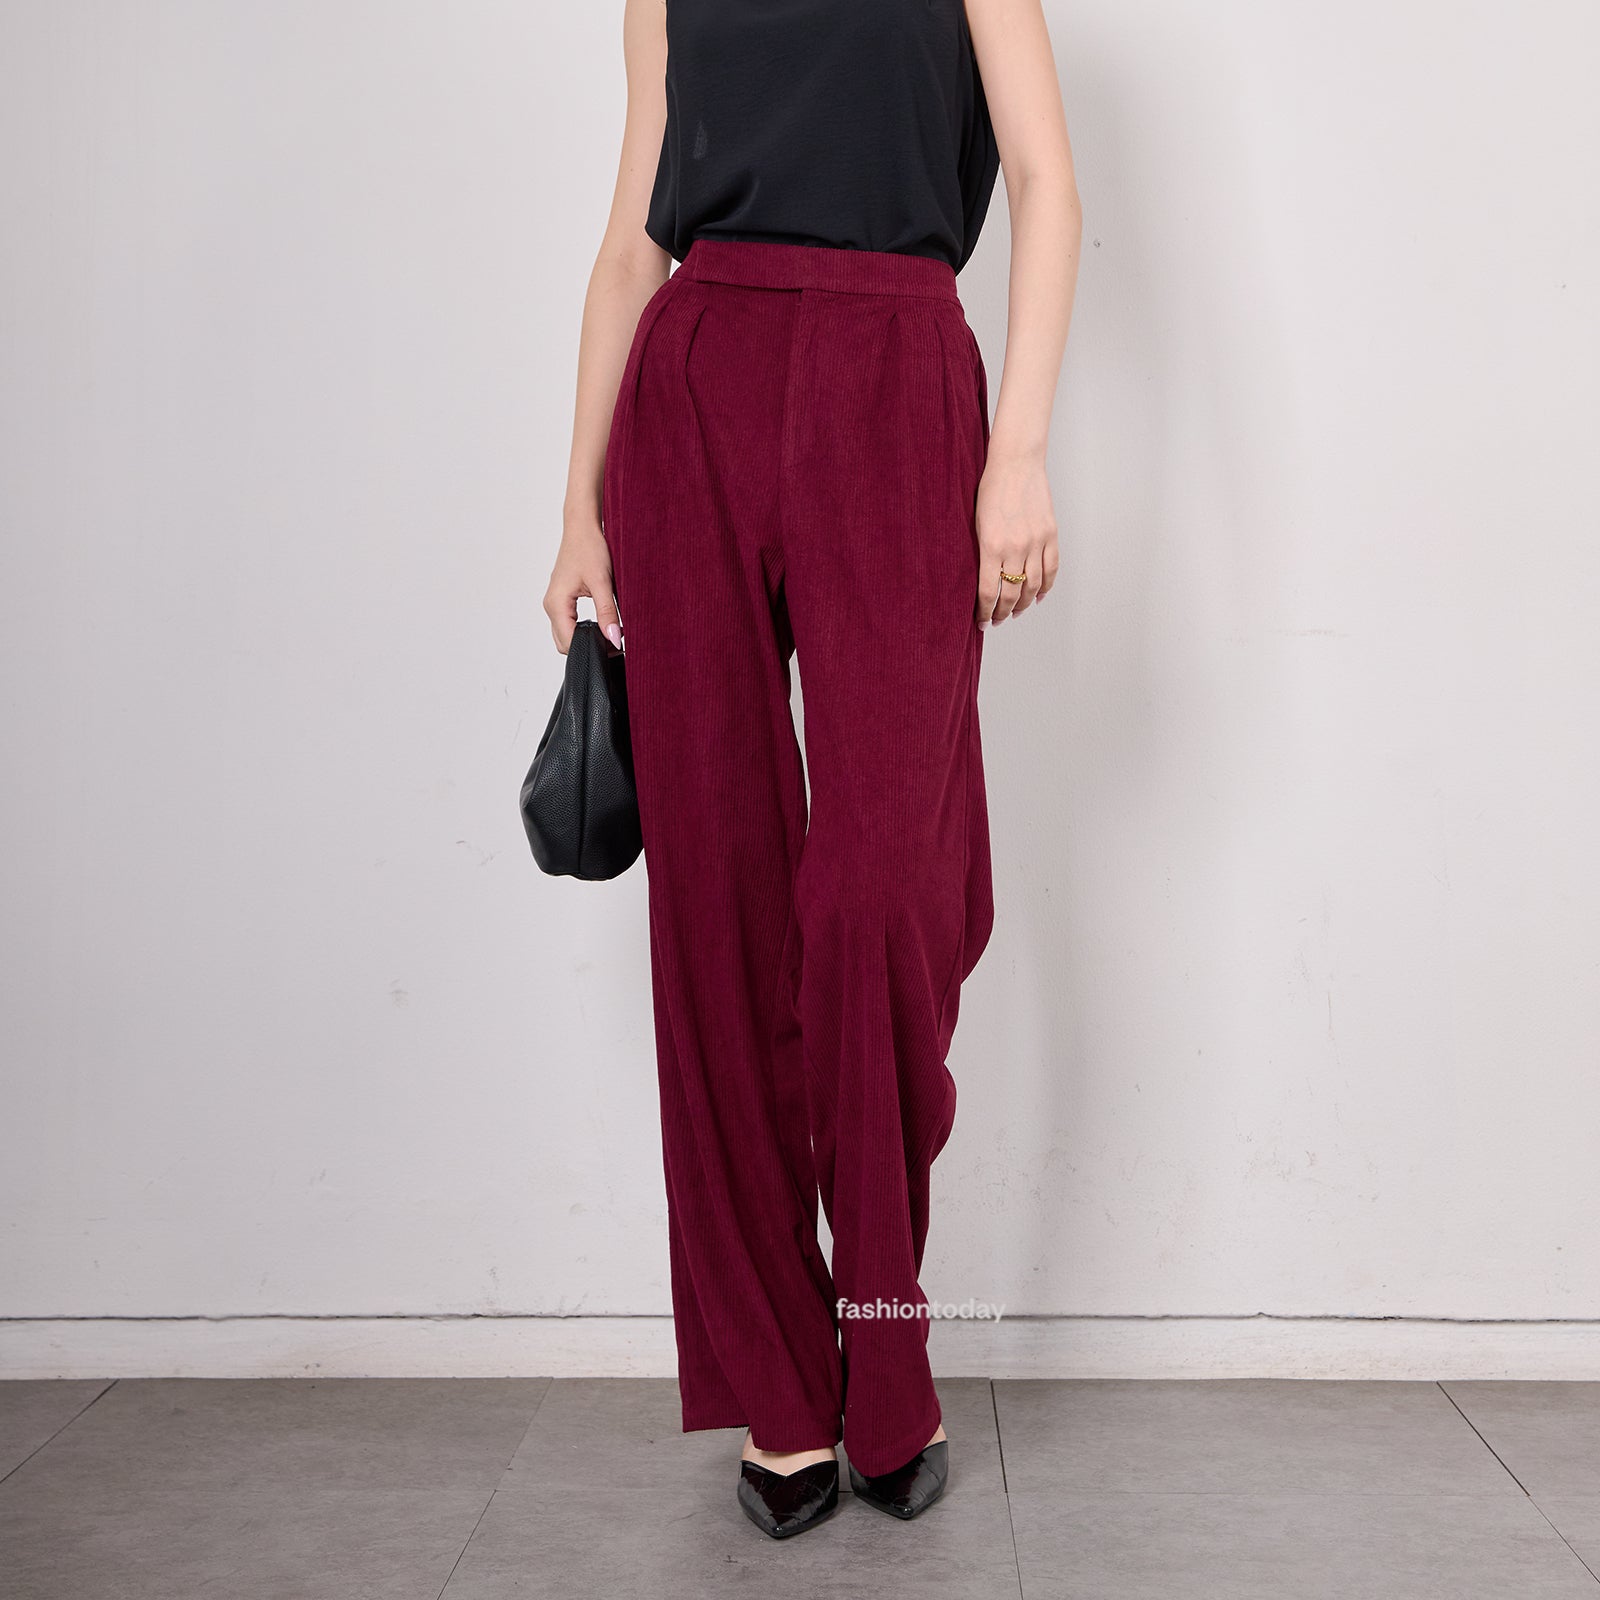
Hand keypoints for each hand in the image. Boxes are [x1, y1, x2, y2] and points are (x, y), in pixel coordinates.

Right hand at [544, 513, 622, 653]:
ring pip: (565, 634)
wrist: (582, 528)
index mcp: (556, 604)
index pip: (569, 643)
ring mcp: (554, 602)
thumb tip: (614, 639)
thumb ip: (608, 613)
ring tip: (609, 630)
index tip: (614, 647)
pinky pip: (567, 623)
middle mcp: (550, 606)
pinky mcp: (560, 599)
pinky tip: (600, 622)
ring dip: (584, 638)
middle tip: (614, 640)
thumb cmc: (589, 548)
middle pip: (565, 643)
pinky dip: (582, 628)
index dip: (591, 649)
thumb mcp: (603, 583)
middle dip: (587, 647)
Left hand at [973, 443, 1058, 628]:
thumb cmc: (990, 489)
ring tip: (1014, 611)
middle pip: (1011, 593)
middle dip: (1002, 612)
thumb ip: (981, 553)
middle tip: (996, 620)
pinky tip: (1036, 597)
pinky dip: (1045, 587)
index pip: (989, 592)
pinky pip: (1051, 569)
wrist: (1016, 463)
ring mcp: (1036, 542)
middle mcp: (1016, 547)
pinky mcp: (1051, 535)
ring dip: (1023, 604)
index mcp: (992, 545)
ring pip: (1033, 586)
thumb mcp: (976, 523)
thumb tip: (981, 582)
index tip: (981, 621)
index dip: (985, 612)